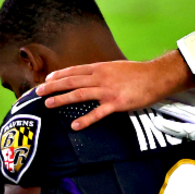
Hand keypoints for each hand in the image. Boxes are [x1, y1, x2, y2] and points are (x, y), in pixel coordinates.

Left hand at [38, 54, 191, 130]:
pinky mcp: (116, 103)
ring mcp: (107, 90)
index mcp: (101, 67)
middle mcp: (101, 77)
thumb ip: (102, 72)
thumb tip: (90, 77)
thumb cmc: (138, 73)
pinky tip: (75, 125)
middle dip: (52, 86)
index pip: (74, 70)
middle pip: (71, 81)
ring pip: (79, 94)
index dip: (59, 75)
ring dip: (62, 99)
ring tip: (48, 104)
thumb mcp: (116, 67)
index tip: (46, 80)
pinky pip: (97, 113)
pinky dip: (85, 119)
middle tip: (37, 91)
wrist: (157, 76)